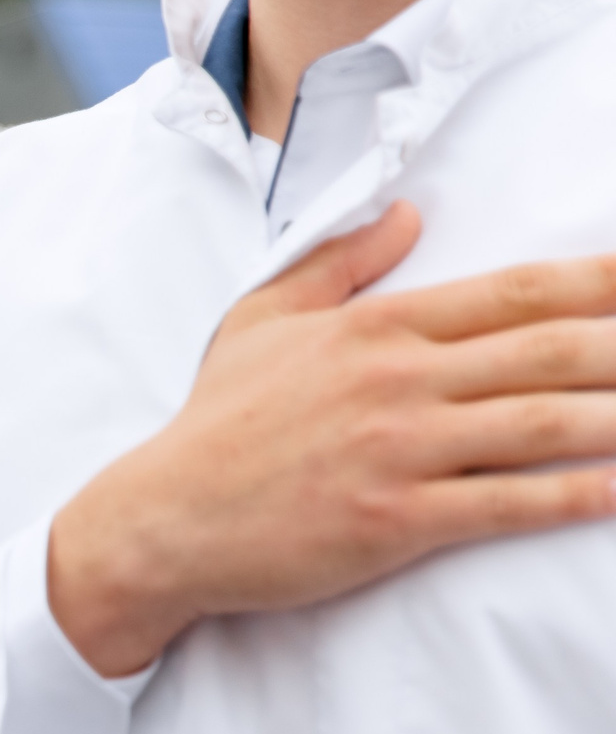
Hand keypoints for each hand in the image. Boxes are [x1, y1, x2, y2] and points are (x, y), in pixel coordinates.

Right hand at [50, 204, 615, 674]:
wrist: (162, 521)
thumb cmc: (213, 427)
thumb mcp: (261, 321)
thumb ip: (341, 263)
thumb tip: (407, 212)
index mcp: (376, 328)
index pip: (517, 292)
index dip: (604, 282)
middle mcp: (397, 381)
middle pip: (553, 349)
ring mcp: (399, 452)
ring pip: (547, 423)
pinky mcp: (395, 521)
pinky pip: (509, 504)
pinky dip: (578, 496)